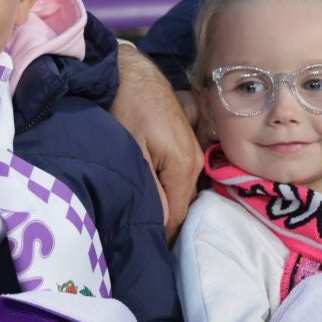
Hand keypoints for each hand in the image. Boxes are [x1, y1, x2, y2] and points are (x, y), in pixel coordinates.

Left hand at [113, 43, 205, 240]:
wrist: (131, 72)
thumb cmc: (126, 108)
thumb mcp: (130, 150)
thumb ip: (148, 188)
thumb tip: (162, 222)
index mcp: (185, 165)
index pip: (178, 216)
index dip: (160, 235)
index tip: (141, 248)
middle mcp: (196, 160)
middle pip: (183, 206)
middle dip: (164, 224)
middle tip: (138, 240)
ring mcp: (194, 151)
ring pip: (181, 192)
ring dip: (166, 206)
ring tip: (143, 221)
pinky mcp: (186, 144)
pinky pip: (180, 177)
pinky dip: (168, 189)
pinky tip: (153, 195)